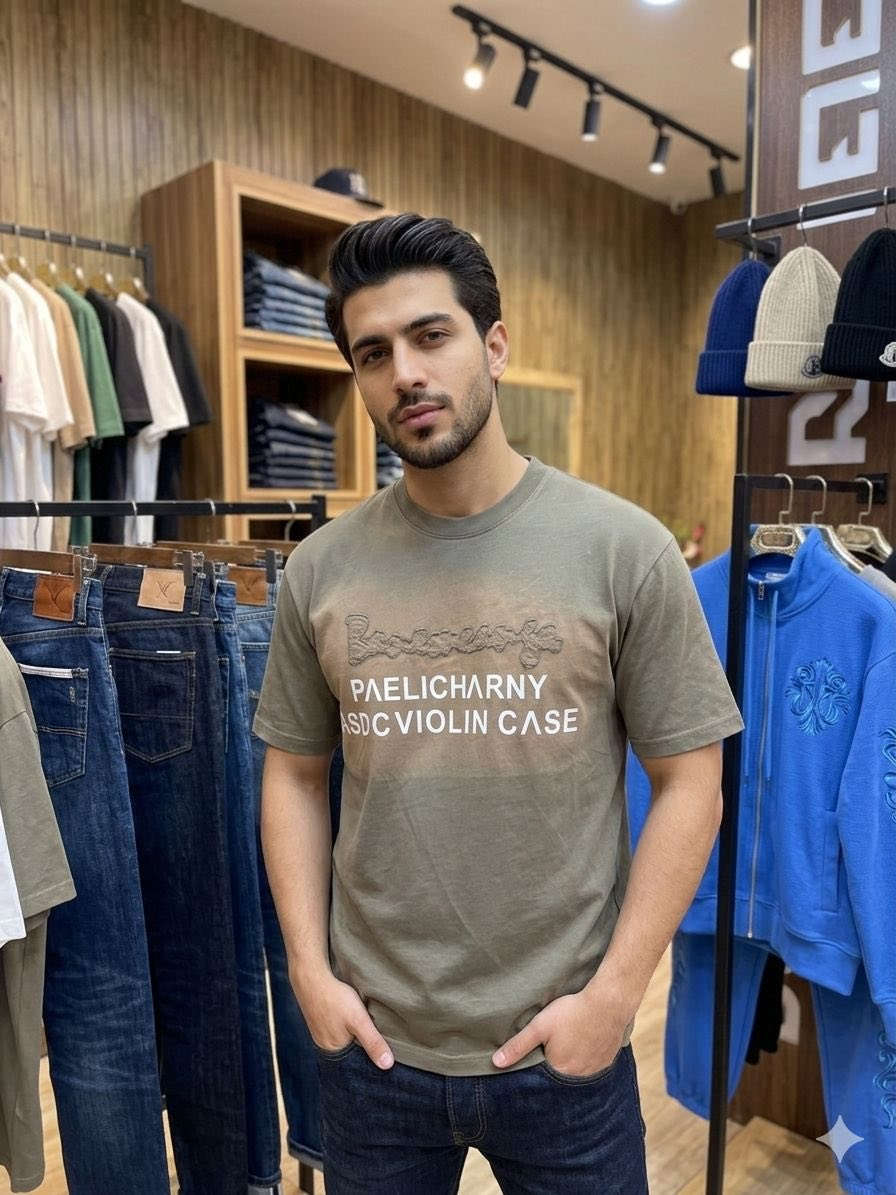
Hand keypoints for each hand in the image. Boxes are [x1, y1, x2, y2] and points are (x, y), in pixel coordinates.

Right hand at [290, 966, 394, 1069]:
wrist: (311, 976)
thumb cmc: (335, 998)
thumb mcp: (359, 1020)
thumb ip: (373, 1042)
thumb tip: (388, 1065)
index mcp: (333, 1049)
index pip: (356, 1056)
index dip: (368, 1046)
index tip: (377, 1034)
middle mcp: (324, 1042)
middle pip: (349, 1044)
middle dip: (360, 1036)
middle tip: (369, 1022)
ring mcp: (318, 1029)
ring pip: (342, 1032)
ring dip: (351, 1025)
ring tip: (357, 1014)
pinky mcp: (317, 1016)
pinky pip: (334, 1023)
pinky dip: (342, 1018)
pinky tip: (345, 1008)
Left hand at [491, 982, 633, 1075]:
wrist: (608, 1002)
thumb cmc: (572, 1012)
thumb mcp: (540, 1025)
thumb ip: (518, 1045)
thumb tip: (496, 1063)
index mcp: (560, 1071)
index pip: (543, 1081)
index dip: (538, 1070)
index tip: (537, 1059)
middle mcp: (578, 1078)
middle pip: (561, 1078)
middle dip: (555, 1068)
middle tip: (554, 1050)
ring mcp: (595, 1071)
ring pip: (578, 1074)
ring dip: (572, 1065)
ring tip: (568, 1047)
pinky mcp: (607, 1061)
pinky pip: (593, 1068)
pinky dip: (587, 1061)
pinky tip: (584, 1046)